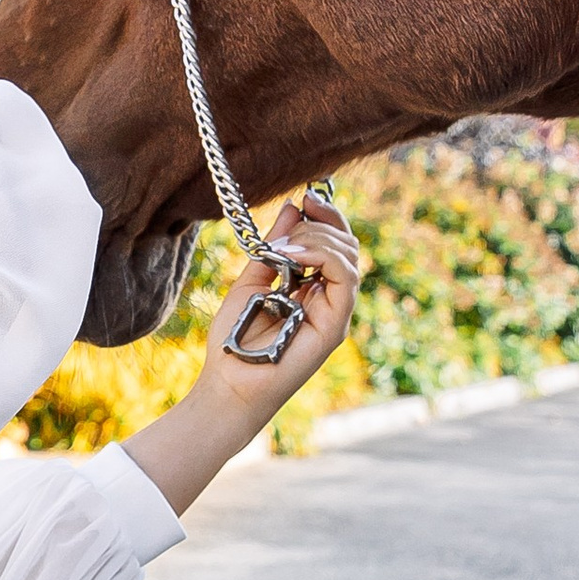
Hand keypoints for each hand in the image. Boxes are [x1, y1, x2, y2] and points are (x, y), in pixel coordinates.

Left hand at [119, 189, 363, 516]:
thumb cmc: (236, 339)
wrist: (229, 383)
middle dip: (322, 221)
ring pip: (349, 256)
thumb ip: (274, 247)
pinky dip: (322, 256)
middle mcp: (329, 298)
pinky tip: (292, 255)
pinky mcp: (336, 324)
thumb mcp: (252, 280)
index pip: (333, 242)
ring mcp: (336, 312)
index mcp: (312, 287)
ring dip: (317, 238)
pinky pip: (346, 277)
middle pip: (347, 244)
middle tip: (291, 221)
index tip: (306, 196)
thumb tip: (293, 207)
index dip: (324, 216)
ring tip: (283, 246)